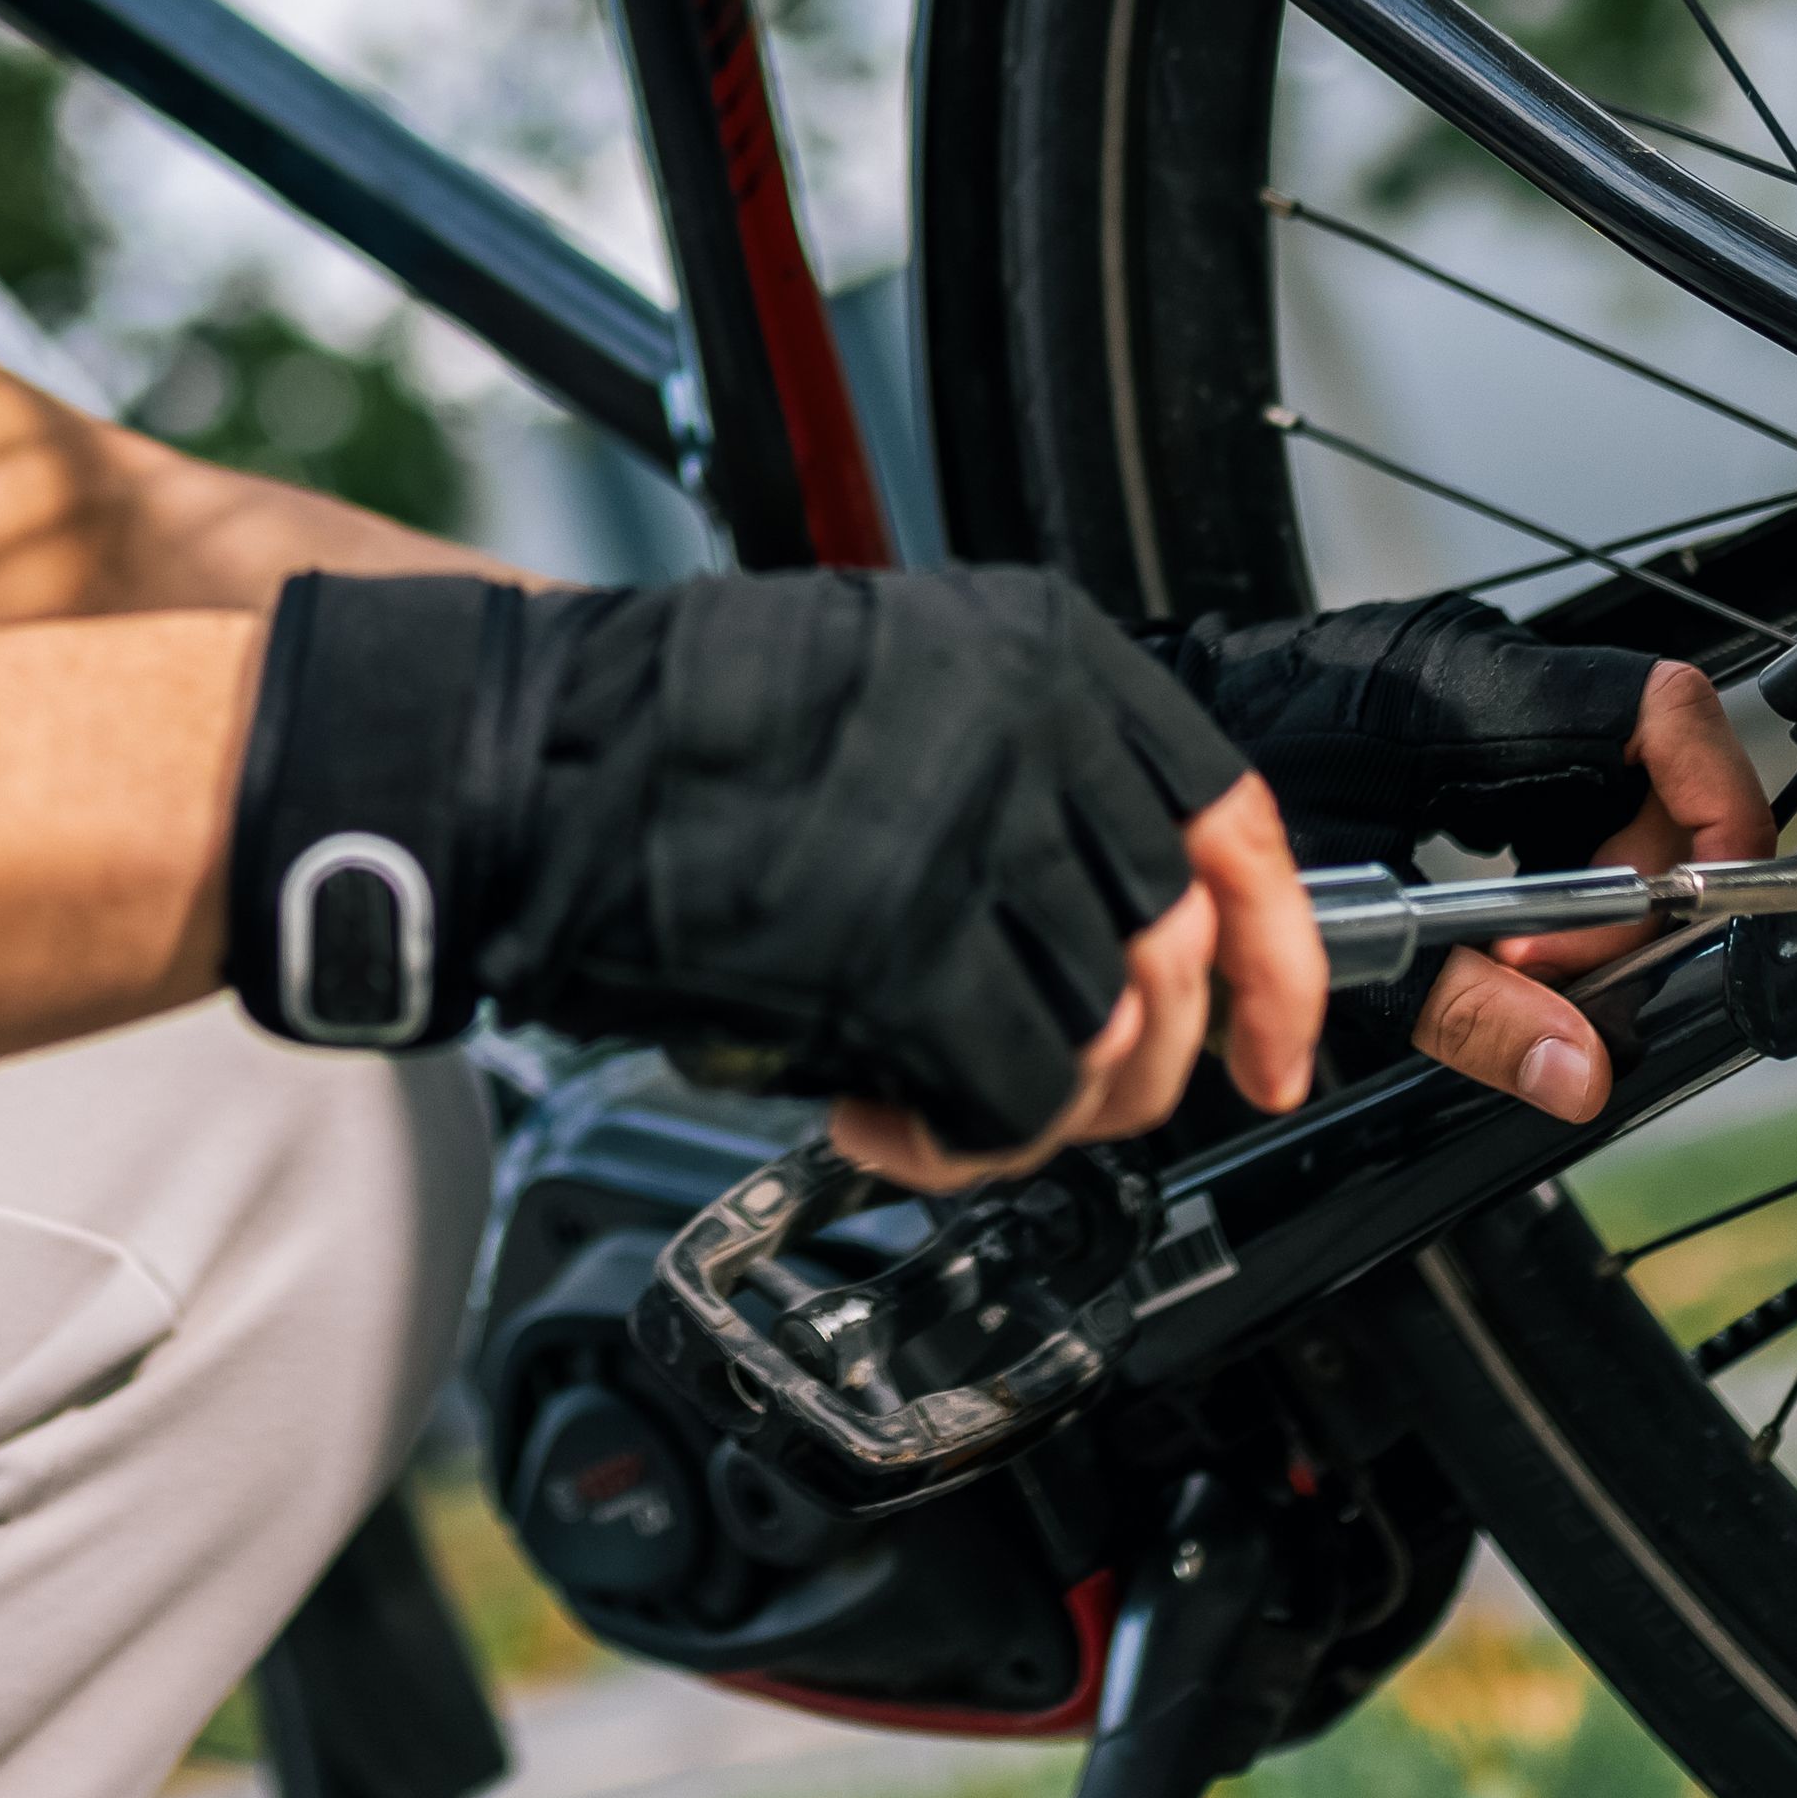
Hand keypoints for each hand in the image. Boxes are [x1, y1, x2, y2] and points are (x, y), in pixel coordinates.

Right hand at [220, 564, 1263, 1156]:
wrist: (517, 763)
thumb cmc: (673, 743)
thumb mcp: (896, 696)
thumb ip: (1032, 782)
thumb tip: (1143, 942)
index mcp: (1043, 649)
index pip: (1235, 821)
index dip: (1279, 961)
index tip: (1276, 1046)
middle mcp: (1028, 726)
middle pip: (1178, 953)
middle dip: (1136, 1068)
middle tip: (1054, 1102)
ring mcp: (968, 836)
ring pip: (1105, 1041)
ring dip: (1031, 1115)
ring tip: (932, 1103)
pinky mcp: (899, 948)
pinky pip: (1011, 1100)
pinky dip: (957, 1148)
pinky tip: (877, 1123)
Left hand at [1168, 601, 1775, 1125]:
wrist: (1143, 741)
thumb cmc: (1216, 792)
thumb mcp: (1343, 919)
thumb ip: (1462, 1003)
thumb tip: (1576, 1068)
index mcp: (1471, 692)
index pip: (1660, 707)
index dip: (1716, 801)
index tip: (1705, 902)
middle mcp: (1491, 673)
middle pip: (1654, 768)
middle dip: (1645, 882)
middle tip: (1567, 967)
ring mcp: (1484, 694)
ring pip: (1616, 793)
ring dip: (1602, 887)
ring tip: (1524, 959)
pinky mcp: (1468, 725)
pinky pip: (1562, 799)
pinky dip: (1560, 873)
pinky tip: (1506, 930)